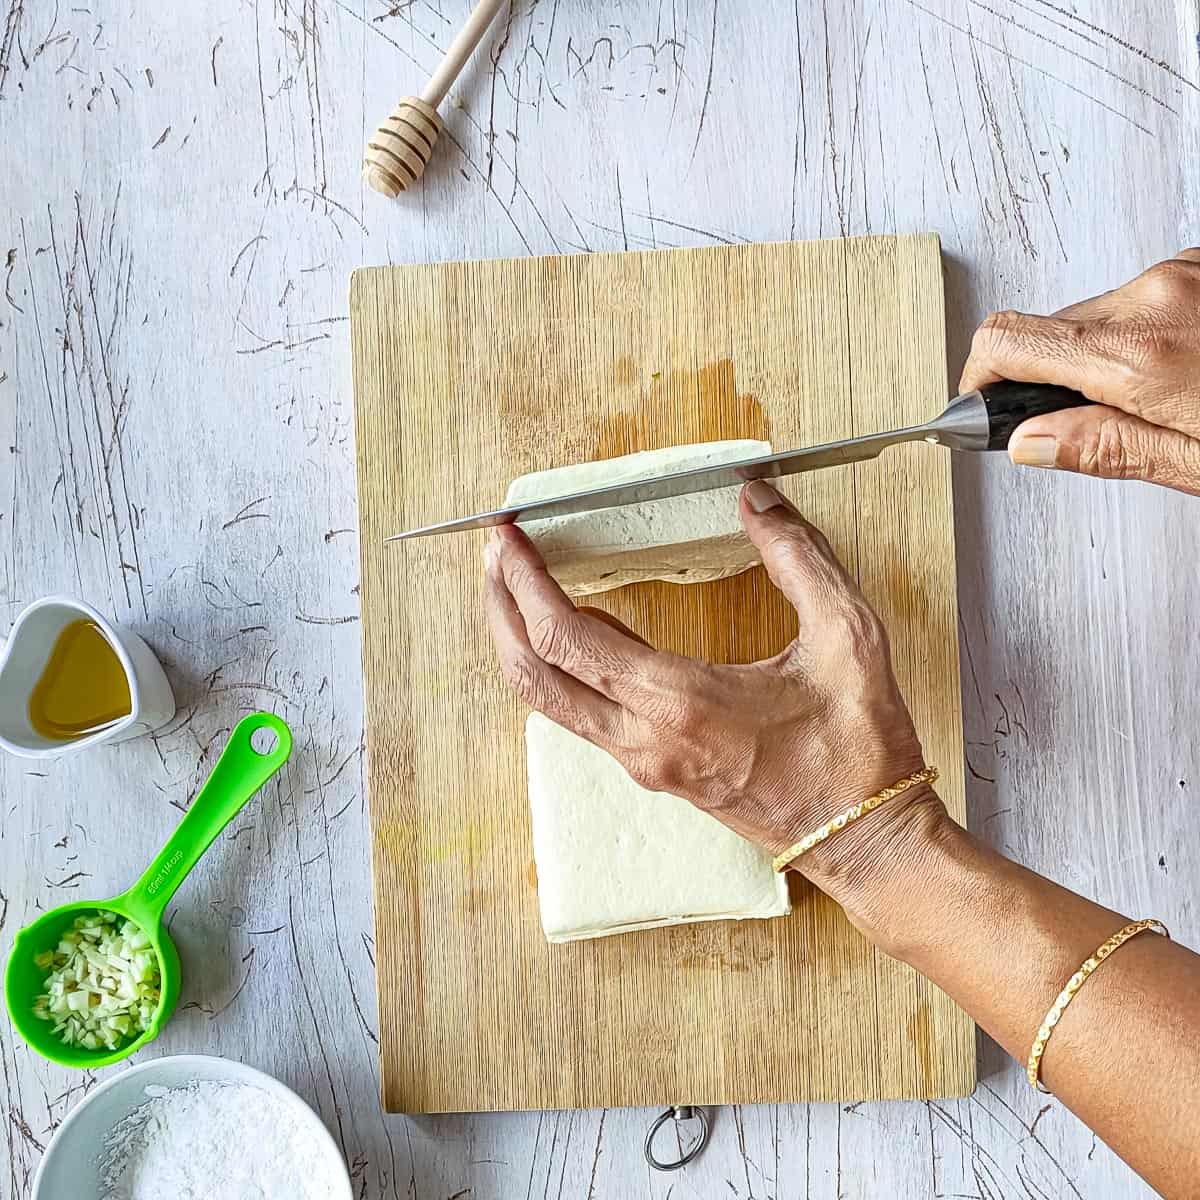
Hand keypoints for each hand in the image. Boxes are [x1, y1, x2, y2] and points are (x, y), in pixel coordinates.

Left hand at [483, 480, 946, 904]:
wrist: (865, 842)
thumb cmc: (859, 751)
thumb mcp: (848, 639)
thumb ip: (799, 558)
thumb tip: (755, 501)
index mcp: (680, 702)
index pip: (566, 638)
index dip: (526, 581)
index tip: (509, 537)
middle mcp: (644, 739)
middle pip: (533, 675)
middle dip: (500, 608)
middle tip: (494, 554)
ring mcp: (643, 762)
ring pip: (549, 702)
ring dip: (521, 642)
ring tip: (517, 585)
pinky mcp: (653, 772)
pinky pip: (582, 715)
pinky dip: (560, 668)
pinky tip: (576, 630)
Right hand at [960, 249, 1199, 494]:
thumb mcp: (1195, 461)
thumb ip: (1107, 448)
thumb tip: (1029, 442)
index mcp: (1143, 354)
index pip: (1010, 342)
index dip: (980, 377)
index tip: (979, 402)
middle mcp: (1156, 297)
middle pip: (1054, 333)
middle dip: (1059, 378)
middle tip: (1092, 420)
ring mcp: (1184, 272)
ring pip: (1099, 318)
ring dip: (1108, 356)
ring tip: (1160, 397)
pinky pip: (1142, 301)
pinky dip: (1145, 335)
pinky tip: (1184, 365)